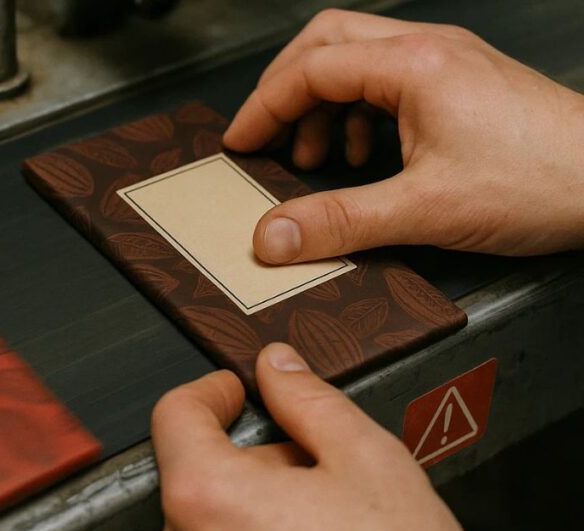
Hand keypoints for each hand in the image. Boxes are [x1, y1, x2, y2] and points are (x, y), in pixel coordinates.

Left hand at [149, 343, 481, 530]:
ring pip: (211, 523)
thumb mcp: (368, 462)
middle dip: (252, 461)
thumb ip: (309, 401)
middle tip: (315, 474)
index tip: (237, 392)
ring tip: (323, 528)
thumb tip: (278, 367)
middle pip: (198, 473)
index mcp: (208, 498)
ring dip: (256, 510)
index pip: (174, 415)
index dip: (212, 392)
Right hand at [223, 9, 583, 263]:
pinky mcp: (463, 84)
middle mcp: (430, 50)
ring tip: (315, 158)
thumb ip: (340, 221)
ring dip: (324, 105)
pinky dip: (360, 115)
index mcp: (414, 65)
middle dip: (287, 90)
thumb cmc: (544, 180)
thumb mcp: (425, 210)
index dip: (264, 106)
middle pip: (328, 42)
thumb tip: (275, 234)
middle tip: (265, 135)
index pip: (311, 68)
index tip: (240, 142)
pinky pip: (390, 82)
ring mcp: (449, 63)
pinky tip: (365, 158)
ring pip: (359, 60)